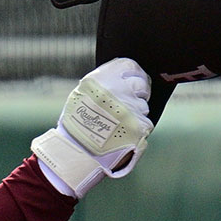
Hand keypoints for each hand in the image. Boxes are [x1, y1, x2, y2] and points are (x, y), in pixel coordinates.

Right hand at [31, 57, 153, 196]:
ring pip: (144, 106)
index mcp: (102, 79)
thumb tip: (123, 77)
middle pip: (141, 84)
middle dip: (137, 93)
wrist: (75, 153)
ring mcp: (129, 107)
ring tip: (118, 125)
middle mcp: (117, 90)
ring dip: (136, 114)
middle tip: (126, 105)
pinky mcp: (138, 125)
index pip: (130, 66)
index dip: (133, 75)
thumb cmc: (76, 125)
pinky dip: (137, 130)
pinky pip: (146, 124)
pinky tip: (123, 135)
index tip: (132, 82)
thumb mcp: (82, 95)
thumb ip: (103, 83)